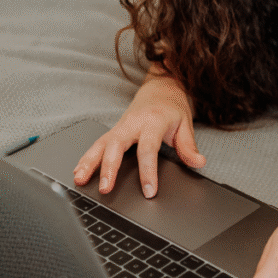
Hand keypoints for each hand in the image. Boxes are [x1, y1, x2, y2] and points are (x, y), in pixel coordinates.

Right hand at [73, 73, 205, 196]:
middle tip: (105, 188)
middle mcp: (133, 123)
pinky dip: (86, 157)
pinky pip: (98, 144)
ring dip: (89, 162)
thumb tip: (198, 162)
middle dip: (109, 167)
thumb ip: (189, 145)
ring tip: (80, 180)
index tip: (148, 191)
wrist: (161, 86)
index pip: (148, 149)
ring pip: (101, 144)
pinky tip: (78, 171)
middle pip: (116, 145)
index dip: (148, 171)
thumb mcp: (186, 123)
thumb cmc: (172, 106)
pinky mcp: (114, 130)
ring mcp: (121, 126)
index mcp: (153, 121)